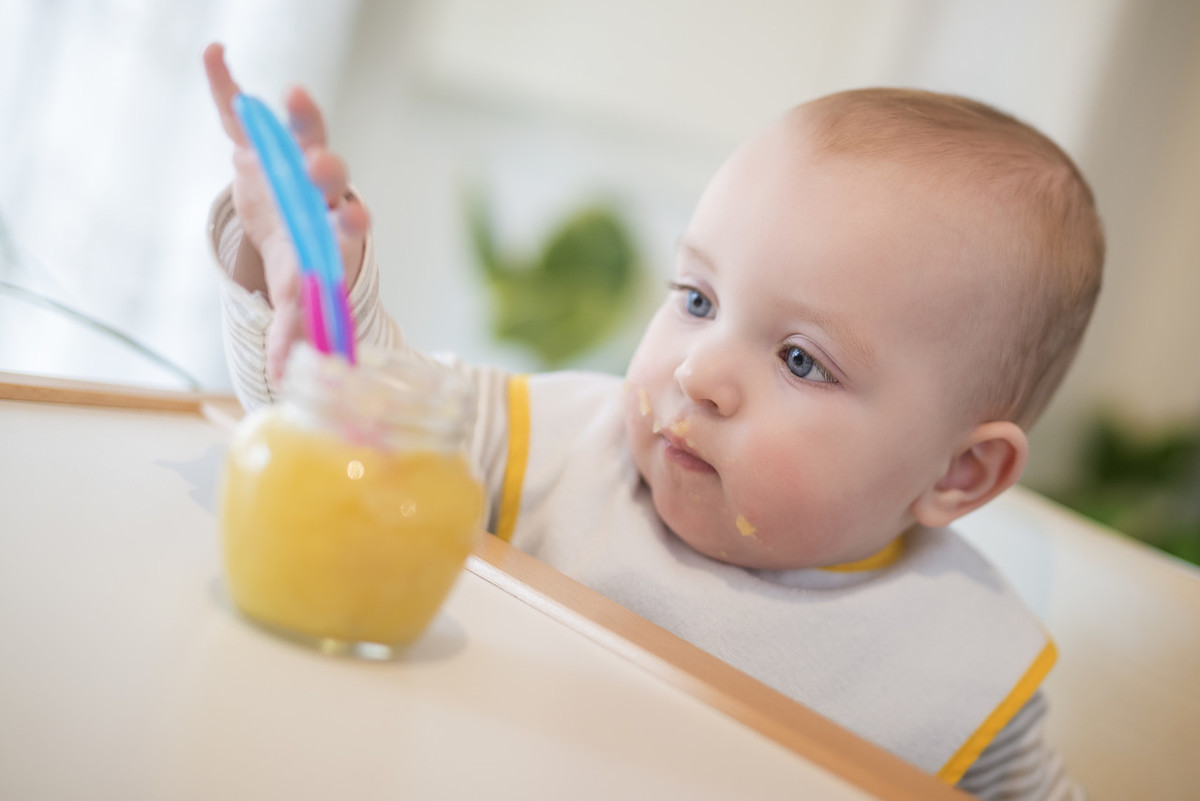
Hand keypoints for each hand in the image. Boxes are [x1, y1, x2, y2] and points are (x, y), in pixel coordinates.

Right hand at [202, 42, 369, 380]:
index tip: (354, 219)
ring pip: (303, 133)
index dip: (351, 220)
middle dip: (328, 170)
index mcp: (332, 227)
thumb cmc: (300, 258)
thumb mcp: (296, 295)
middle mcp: (321, 189)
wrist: (286, 220)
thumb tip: (282, 376)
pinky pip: (238, 108)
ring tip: (292, 94)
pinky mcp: (256, 139)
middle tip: (323, 166)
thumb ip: (292, 329)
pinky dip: (225, 83)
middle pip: (331, 176)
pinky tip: (215, 55)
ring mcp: (290, 158)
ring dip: (301, 117)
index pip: (349, 223)